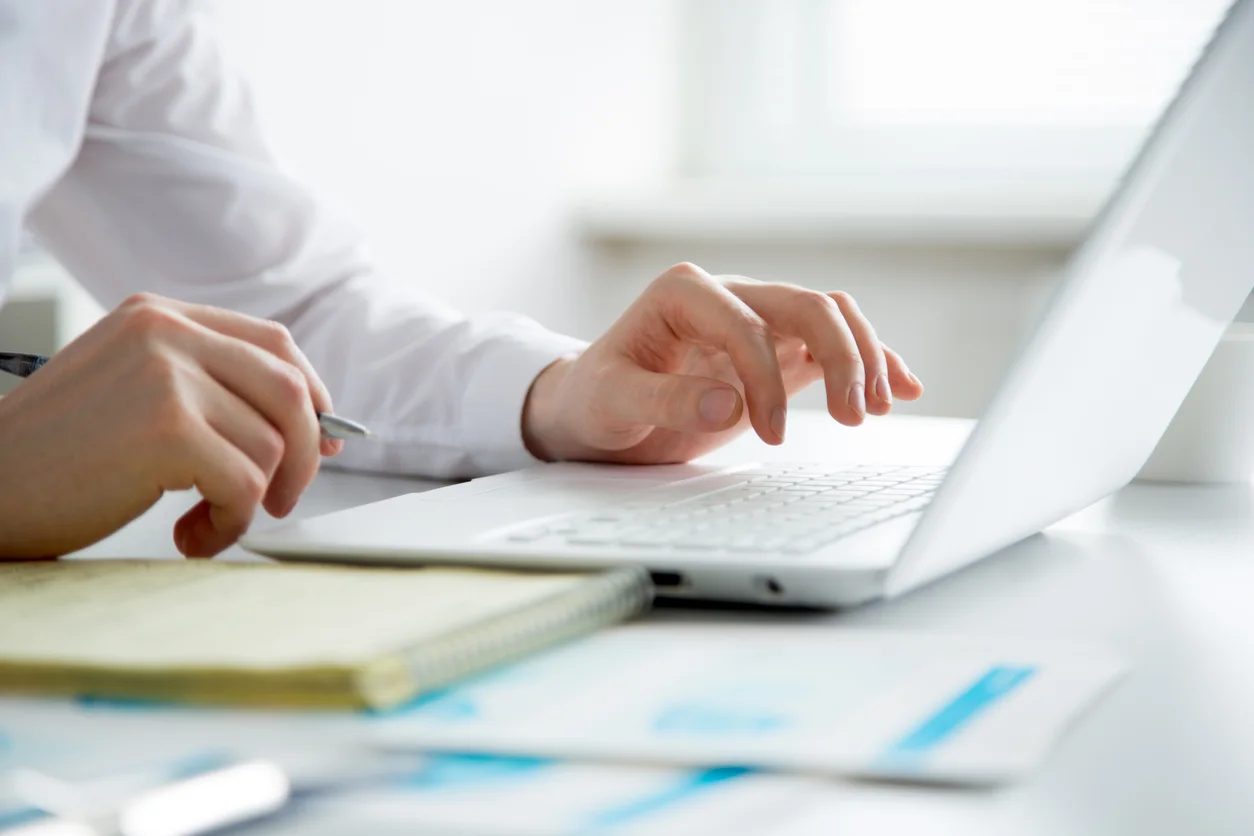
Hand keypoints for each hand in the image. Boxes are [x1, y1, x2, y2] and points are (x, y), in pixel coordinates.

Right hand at [0, 293, 340, 557]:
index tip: (321, 440)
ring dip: (251, 502)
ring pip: (271, 445)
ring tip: (202, 523)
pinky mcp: (166, 428)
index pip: (274, 343)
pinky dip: (230, 524)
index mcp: (158, 316)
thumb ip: (209, 390)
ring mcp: (165, 375)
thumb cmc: (58, 457)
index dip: (312, 396)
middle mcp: (165, 332)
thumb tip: (317, 427)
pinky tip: (190, 537)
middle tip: (282, 499)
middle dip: (305, 453)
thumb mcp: (133, 392)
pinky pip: (246, 485)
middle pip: (290, 389)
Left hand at [523, 262, 922, 463]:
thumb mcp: (612, 403)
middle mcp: (728, 295)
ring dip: (863, 357)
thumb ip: (664, 400)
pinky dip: (870, 363)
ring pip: (830, 317)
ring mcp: (756, 320)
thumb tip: (729, 402)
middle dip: (840, 357)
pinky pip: (830, 348)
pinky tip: (902, 388)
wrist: (591, 411)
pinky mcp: (774, 353)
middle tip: (854, 416)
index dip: (767, 377)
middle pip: (807, 305)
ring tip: (875, 408)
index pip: (748, 323)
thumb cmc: (595, 399)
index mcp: (684, 292)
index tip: (772, 433)